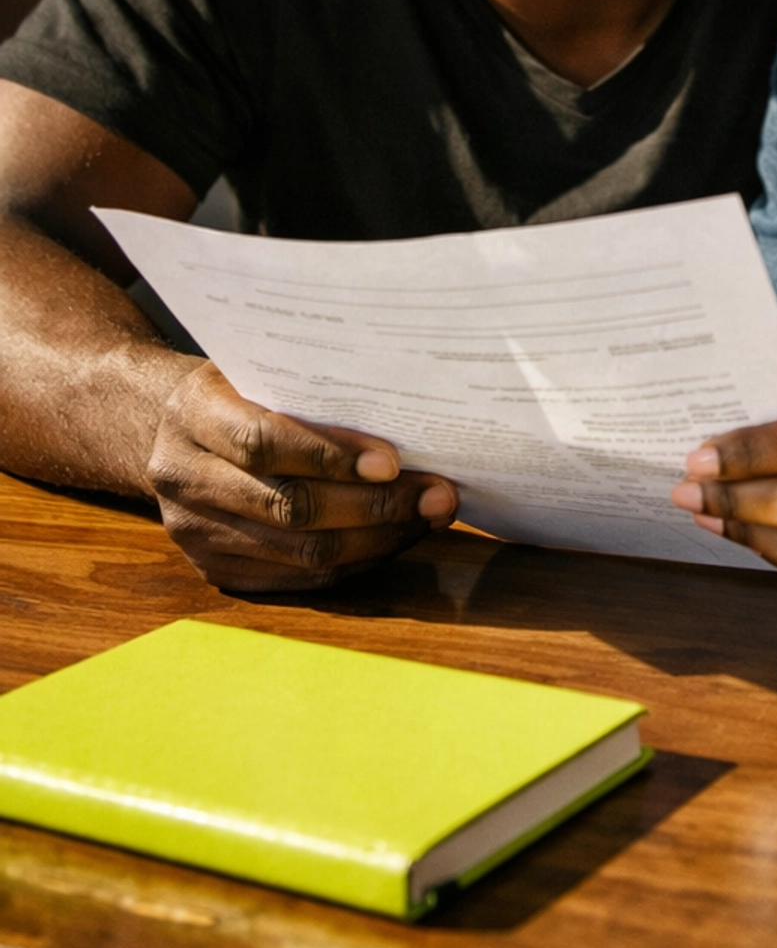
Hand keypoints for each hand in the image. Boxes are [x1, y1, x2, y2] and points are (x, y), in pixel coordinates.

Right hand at [145, 360, 457, 591]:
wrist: (168, 428)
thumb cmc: (239, 390)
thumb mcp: (260, 369)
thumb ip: (312, 391)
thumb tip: (405, 418)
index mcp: (192, 413)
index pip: (263, 443)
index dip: (330, 456)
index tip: (392, 461)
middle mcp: (182, 476)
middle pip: (288, 506)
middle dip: (374, 506)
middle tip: (437, 495)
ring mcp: (194, 531)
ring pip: (299, 552)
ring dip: (377, 539)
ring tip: (428, 517)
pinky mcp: (213, 569)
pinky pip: (297, 579)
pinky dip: (354, 562)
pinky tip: (393, 539)